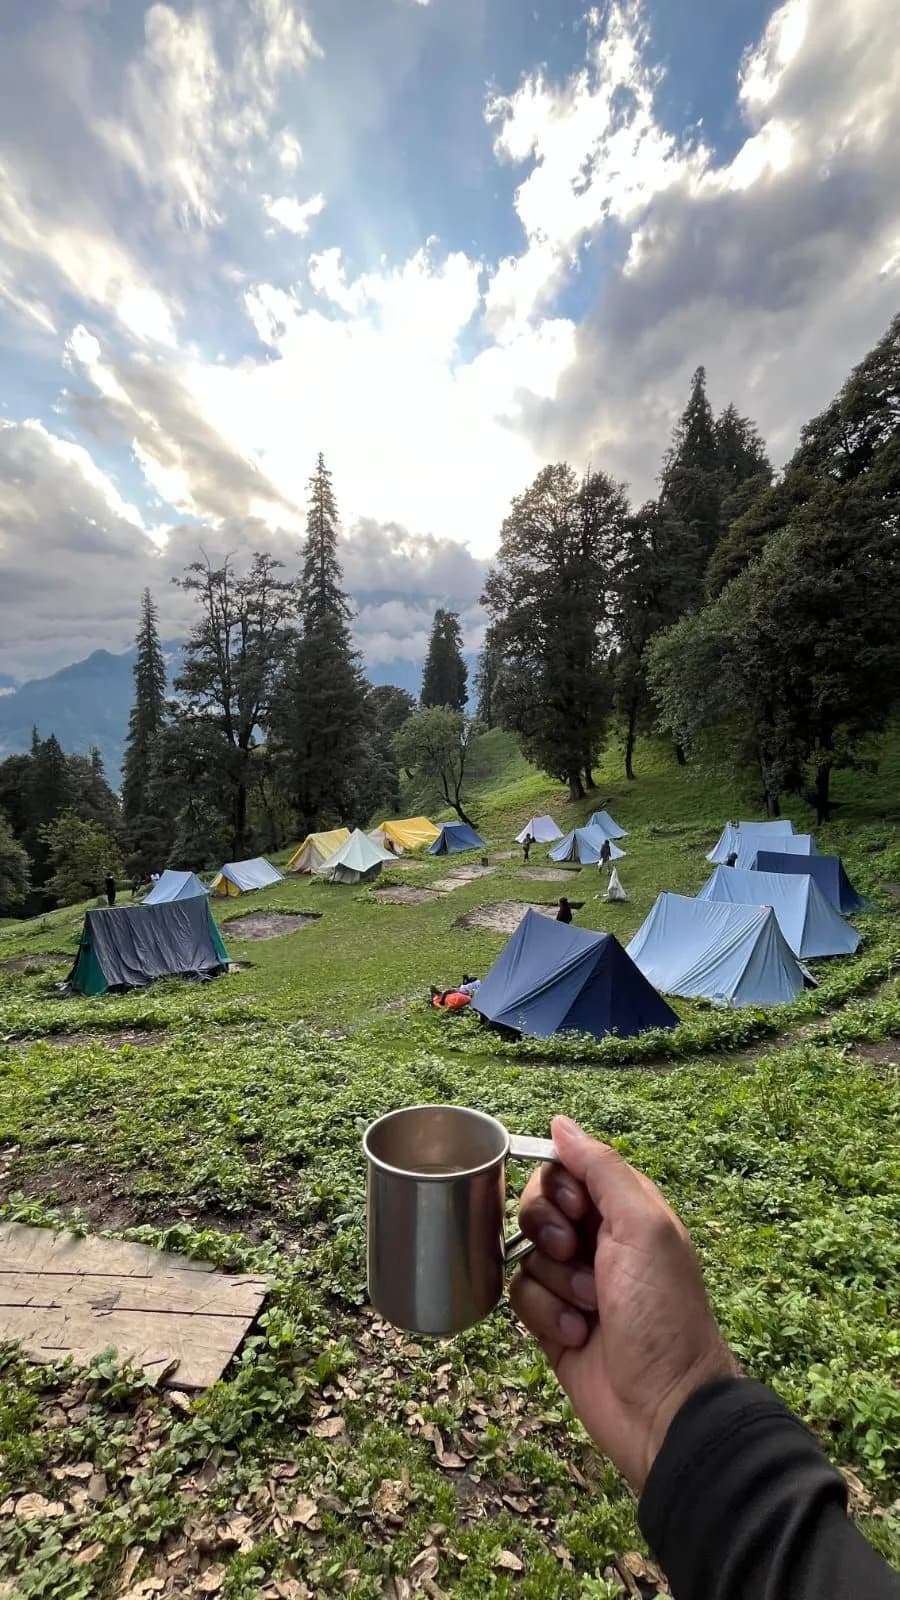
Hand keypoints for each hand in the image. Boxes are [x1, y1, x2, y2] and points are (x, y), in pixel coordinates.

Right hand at [510, 1116, 736, 1493]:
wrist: (664, 1405)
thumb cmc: (662, 1310)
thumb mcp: (642, 1225)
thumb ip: (600, 1169)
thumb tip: (560, 1123)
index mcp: (625, 1211)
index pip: (568, 1170)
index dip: (559, 1187)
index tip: (575, 1211)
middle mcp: (597, 1242)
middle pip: (537, 1208)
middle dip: (548, 1233)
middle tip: (575, 1255)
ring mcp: (572, 1284)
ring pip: (525, 1254)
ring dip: (555, 1283)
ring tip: (590, 1309)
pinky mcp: (552, 1324)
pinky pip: (521, 1297)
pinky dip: (545, 1315)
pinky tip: (576, 1336)